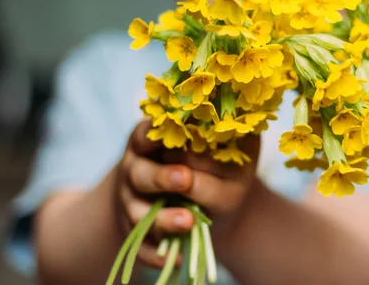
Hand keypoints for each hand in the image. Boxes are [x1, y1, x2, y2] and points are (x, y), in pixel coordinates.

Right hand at [114, 118, 259, 267]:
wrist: (197, 196)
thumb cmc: (206, 160)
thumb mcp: (211, 141)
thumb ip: (216, 129)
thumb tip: (235, 112)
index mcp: (149, 142)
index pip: (144, 135)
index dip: (153, 135)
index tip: (166, 133)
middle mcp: (136, 170)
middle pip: (140, 174)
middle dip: (162, 177)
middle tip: (185, 179)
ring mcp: (133, 203)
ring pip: (140, 214)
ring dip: (164, 219)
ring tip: (188, 222)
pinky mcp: (139, 234)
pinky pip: (142, 247)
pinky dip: (157, 254)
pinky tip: (179, 257)